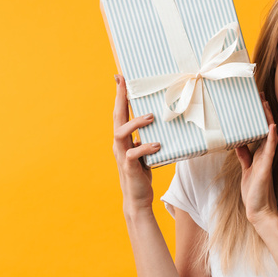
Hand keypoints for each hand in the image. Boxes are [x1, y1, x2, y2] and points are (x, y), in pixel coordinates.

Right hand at [112, 75, 161, 210]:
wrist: (138, 198)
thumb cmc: (142, 174)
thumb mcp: (146, 152)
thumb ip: (147, 138)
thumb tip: (160, 123)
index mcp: (123, 139)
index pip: (120, 113)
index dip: (120, 96)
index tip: (120, 77)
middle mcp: (119, 144)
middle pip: (116, 117)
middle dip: (120, 99)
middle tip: (125, 84)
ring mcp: (122, 154)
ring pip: (120, 132)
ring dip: (135, 123)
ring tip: (151, 117)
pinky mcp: (128, 166)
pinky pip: (132, 153)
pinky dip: (145, 147)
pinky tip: (157, 145)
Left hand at [235, 98, 277, 225]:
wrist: (258, 210)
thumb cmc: (253, 191)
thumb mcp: (246, 169)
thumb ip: (244, 155)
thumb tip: (237, 142)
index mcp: (260, 154)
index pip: (261, 131)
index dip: (259, 117)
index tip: (256, 102)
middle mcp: (265, 154)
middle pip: (266, 128)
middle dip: (263, 112)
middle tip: (260, 95)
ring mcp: (266, 160)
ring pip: (269, 135)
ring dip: (268, 119)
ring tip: (265, 104)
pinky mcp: (266, 167)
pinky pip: (270, 150)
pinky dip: (271, 138)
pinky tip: (272, 127)